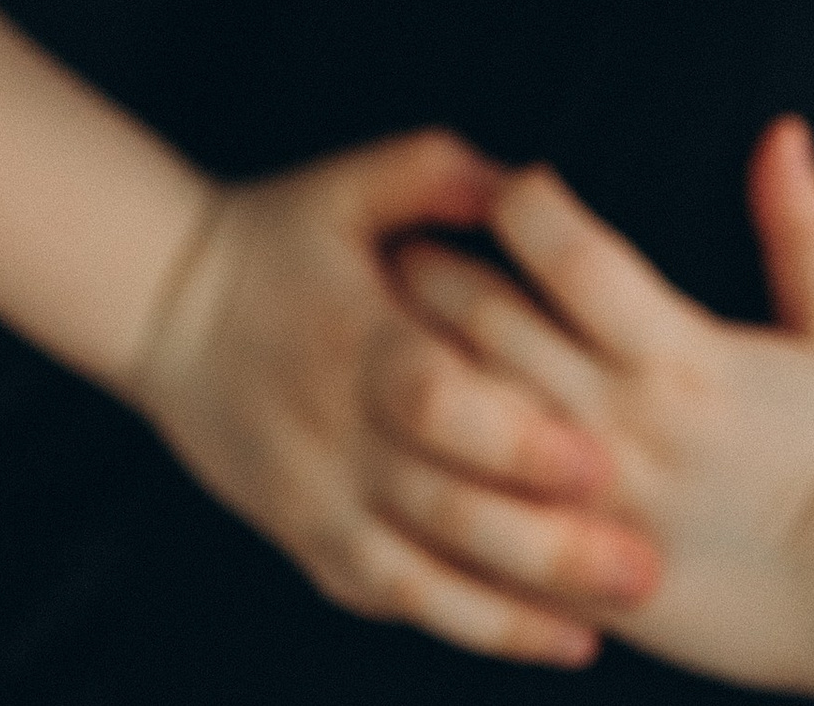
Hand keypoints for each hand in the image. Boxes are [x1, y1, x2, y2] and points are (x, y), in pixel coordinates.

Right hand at [124, 128, 662, 663]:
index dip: (514, 438)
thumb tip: (524, 185)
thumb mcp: (355, 180)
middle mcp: (339, 437)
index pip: (437, 405)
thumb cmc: (282, 233)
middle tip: (643, 567)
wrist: (170, 307)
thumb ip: (442, 175)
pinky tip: (535, 638)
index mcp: (359, 343)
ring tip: (600, 632)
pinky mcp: (313, 543)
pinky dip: (461, 624)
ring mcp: (322, 503)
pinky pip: (391, 599)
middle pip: (444, 510)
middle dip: (546, 549)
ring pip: (418, 580)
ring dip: (511, 614)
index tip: (598, 460)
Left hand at [398, 118, 813, 695]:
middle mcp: (622, 423)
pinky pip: (485, 532)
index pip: (573, 256)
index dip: (525, 204)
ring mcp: (592, 505)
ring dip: (420, 371)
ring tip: (380, 336)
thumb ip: (801, 227)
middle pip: (495, 329)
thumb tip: (782, 130)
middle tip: (396, 242)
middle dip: (437, 274)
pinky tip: (404, 461)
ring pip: (472, 426)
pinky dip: (438, 491)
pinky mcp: (581, 576)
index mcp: (679, 354)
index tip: (504, 184)